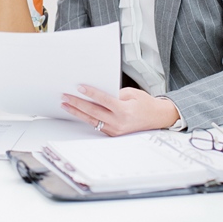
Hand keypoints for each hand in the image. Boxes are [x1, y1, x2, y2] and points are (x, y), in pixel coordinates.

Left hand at [61, 85, 179, 135]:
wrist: (156, 118)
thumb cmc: (145, 104)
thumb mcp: (132, 93)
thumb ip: (115, 93)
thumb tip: (96, 93)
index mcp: (124, 110)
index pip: (103, 100)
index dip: (90, 93)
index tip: (79, 87)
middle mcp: (119, 122)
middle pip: (93, 112)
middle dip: (77, 103)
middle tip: (65, 97)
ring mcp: (115, 130)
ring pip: (91, 120)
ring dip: (77, 112)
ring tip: (65, 105)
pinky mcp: (113, 133)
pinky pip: (96, 125)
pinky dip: (86, 118)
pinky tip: (77, 112)